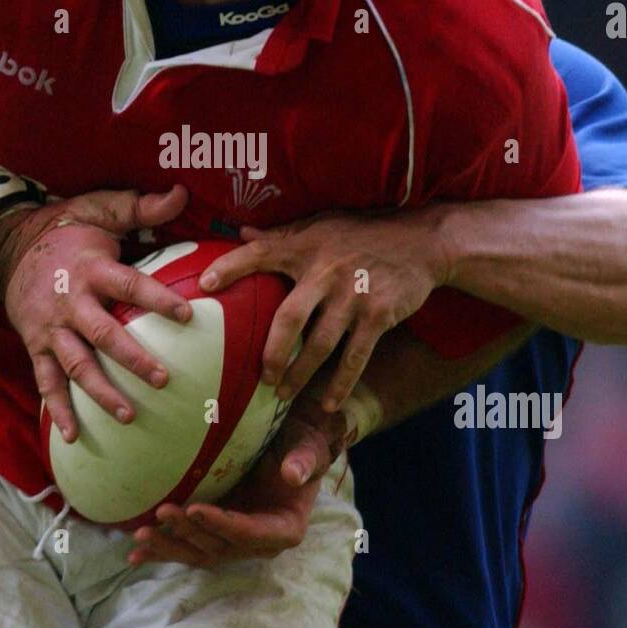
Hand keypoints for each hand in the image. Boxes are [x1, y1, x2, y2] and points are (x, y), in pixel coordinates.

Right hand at [0, 185, 193, 440]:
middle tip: (164, 379)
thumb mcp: (103, 209)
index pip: (131, 286)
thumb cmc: (71, 229)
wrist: (11, 245)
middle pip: (103, 334)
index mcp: (92, 269)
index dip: (159, 300)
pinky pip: (46, 381)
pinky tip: (74, 436)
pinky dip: (58, 409)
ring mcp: (51, 328)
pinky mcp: (36, 345)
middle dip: (133, 359)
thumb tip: (183, 192)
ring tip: (129, 416)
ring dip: (101, 392)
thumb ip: (143, 207)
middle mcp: (71, 302)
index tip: (189, 316)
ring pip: (77, 365)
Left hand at [126, 392, 349, 568]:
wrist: (291, 448)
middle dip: (189, 532)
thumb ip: (304, 461)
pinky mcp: (216, 535)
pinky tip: (135, 555)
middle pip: (220, 547)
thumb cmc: (301, 445)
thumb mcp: (308, 448)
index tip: (196, 508)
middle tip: (162, 512)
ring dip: (170, 547)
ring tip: (141, 536)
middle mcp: (259, 543)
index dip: (223, 525)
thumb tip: (292, 474)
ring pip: (199, 552)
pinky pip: (188, 547)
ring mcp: (235, 542)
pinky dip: (163, 551)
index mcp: (285, 528)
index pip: (251, 534)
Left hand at [197, 208, 452, 411]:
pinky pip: (355, 356)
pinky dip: (341, 383)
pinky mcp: (378, 315)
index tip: (205, 284)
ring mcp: (353, 296)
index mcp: (306, 246)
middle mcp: (327, 272)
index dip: (232, 266)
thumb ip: (281, 234)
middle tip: (260, 378)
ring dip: (301, 374)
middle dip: (272, 352)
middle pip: (290, 318)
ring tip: (283, 394)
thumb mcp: (320, 225)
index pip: (261, 253)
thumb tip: (239, 232)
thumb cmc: (363, 232)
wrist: (421, 241)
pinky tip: (329, 403)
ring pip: (320, 345)